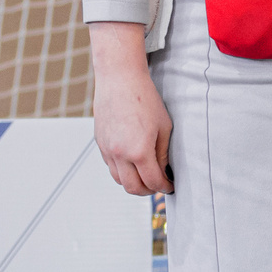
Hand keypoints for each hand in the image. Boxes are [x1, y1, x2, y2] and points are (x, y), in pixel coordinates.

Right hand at [91, 23, 173, 195]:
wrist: (120, 80)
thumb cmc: (145, 100)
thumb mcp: (164, 128)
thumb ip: (163, 154)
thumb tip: (164, 172)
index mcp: (139, 151)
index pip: (153, 182)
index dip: (164, 187)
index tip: (170, 186)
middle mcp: (120, 154)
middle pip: (133, 188)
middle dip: (148, 191)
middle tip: (159, 186)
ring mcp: (107, 149)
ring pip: (119, 180)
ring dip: (133, 183)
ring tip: (146, 176)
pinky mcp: (100, 143)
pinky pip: (110, 166)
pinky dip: (122, 170)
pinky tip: (133, 163)